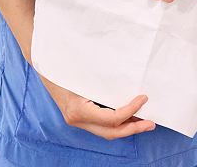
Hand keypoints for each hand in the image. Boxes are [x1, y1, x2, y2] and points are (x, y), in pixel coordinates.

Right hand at [40, 75, 154, 138]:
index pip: (111, 119)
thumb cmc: (65, 64)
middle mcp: (77, 119)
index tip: (144, 98)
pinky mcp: (80, 117)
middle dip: (132, 128)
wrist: (44, 65)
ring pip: (105, 132)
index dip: (130, 110)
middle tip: (151, 123)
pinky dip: (116, 123)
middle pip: (110, 132)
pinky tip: (129, 116)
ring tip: (144, 122)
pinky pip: (101, 125)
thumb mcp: (84, 69)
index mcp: (78, 110)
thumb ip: (104, 76)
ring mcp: (77, 120)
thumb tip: (130, 72)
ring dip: (126, 127)